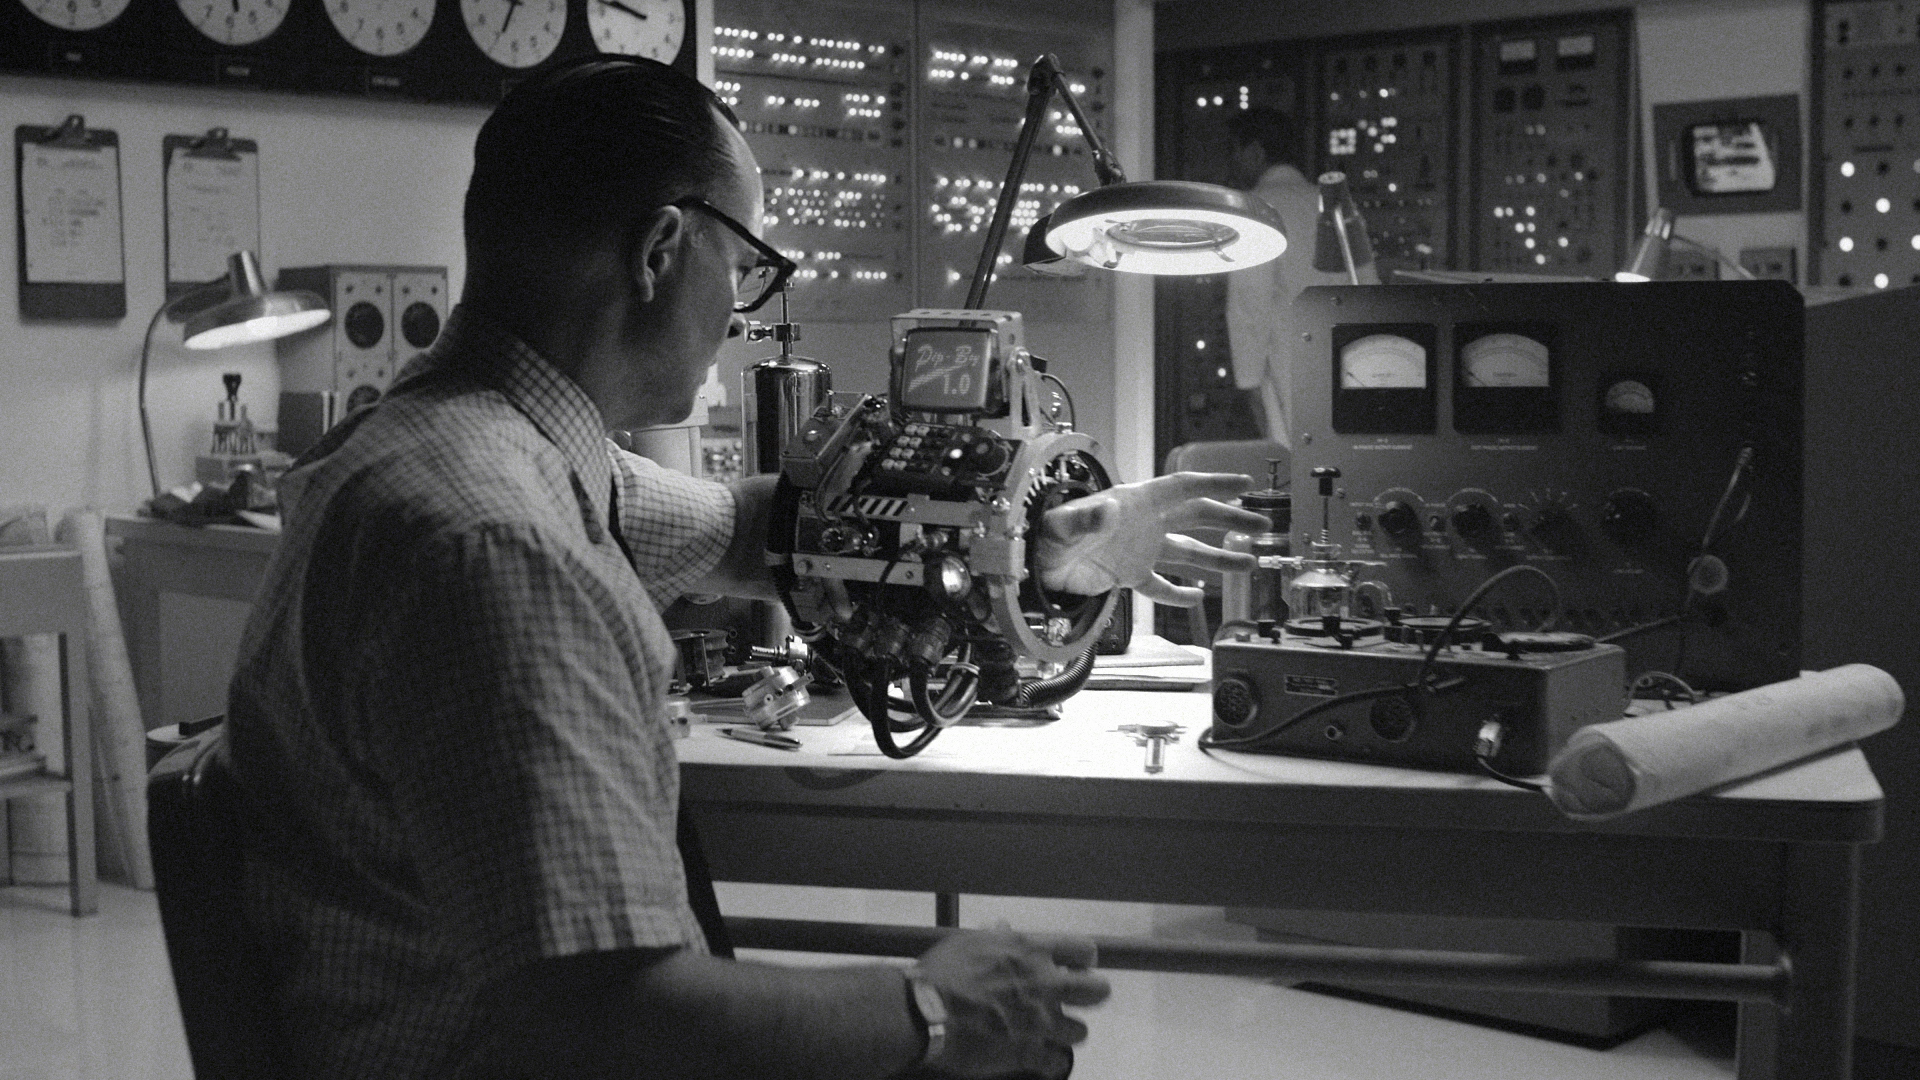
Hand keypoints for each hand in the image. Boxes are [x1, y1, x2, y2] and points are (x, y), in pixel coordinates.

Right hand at [910, 926, 1110, 1078]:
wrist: (925, 1010)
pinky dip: (1051, 1063)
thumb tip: (1004, 929)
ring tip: (1055, 1033)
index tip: (1077, 966)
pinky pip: (1055, 1063)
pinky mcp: (1027, 1052)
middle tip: (1078, 999)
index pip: (1082, 950)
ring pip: (1080, 1031)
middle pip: (1097, 990)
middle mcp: (1044, 984)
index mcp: (1031, 951)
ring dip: (1068, 1032)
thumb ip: (994, 938)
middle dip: (1092, 994)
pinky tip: (1043, 1061)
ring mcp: (1039, 1021)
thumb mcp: (968, 943)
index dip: (1084, 960)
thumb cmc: (942, 972)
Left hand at [1035, 473, 1270, 606]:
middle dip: (1231, 518)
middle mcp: (1143, 523)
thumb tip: (1107, 510)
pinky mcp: (1130, 575)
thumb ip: (1086, 518)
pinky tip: (1199, 597)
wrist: (1032, 568)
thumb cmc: (1044, 537)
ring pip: (1188, 552)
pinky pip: (1161, 585)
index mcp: (1135, 503)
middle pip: (1197, 516)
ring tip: (1250, 563)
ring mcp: (1139, 549)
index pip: (1183, 488)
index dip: (1216, 485)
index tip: (1246, 485)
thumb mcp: (1063, 526)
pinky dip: (1179, 593)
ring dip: (1219, 557)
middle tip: (1264, 524)